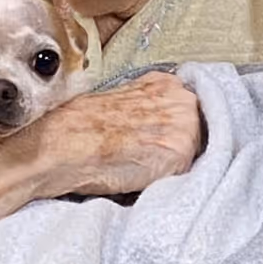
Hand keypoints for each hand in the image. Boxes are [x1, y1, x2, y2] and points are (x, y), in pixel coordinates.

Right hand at [25, 70, 202, 196]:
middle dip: (175, 147)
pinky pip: (183, 175)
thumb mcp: (118, 101)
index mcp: (166, 83)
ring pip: (192, 155)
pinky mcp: (180, 153)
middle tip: (143, 156)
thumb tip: (154, 126)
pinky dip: (165, 180)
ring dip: (171, 165)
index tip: (154, 140)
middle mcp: (182, 99)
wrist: (65, 145)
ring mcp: (185, 125)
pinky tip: (140, 175)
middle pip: (196, 133)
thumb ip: (147, 108)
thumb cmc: (79, 126)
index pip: (187, 113)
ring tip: (139, 165)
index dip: (170, 131)